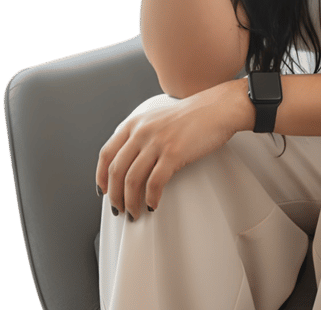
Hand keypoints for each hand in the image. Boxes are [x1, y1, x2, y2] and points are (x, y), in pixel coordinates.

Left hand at [95, 79, 250, 219]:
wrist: (220, 107)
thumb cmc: (196, 114)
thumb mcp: (160, 117)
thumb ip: (143, 134)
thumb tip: (131, 161)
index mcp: (136, 122)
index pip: (106, 153)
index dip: (100, 176)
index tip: (103, 190)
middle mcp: (142, 131)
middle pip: (116, 171)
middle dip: (114, 195)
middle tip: (119, 208)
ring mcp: (157, 142)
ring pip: (131, 180)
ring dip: (130, 202)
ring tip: (135, 213)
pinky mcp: (174, 153)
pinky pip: (154, 183)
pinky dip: (151, 199)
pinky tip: (153, 205)